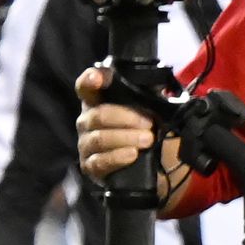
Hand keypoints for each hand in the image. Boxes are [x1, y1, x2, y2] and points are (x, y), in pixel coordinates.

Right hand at [74, 59, 160, 181]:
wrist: (151, 163)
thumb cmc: (145, 129)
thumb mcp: (149, 108)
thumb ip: (147, 95)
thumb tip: (158, 81)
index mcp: (97, 103)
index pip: (85, 88)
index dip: (89, 80)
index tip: (98, 78)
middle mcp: (86, 122)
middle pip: (97, 115)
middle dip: (125, 118)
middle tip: (149, 124)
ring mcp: (86, 145)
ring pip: (99, 138)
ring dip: (126, 138)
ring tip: (148, 140)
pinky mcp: (90, 166)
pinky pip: (99, 161)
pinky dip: (117, 157)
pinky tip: (132, 154)